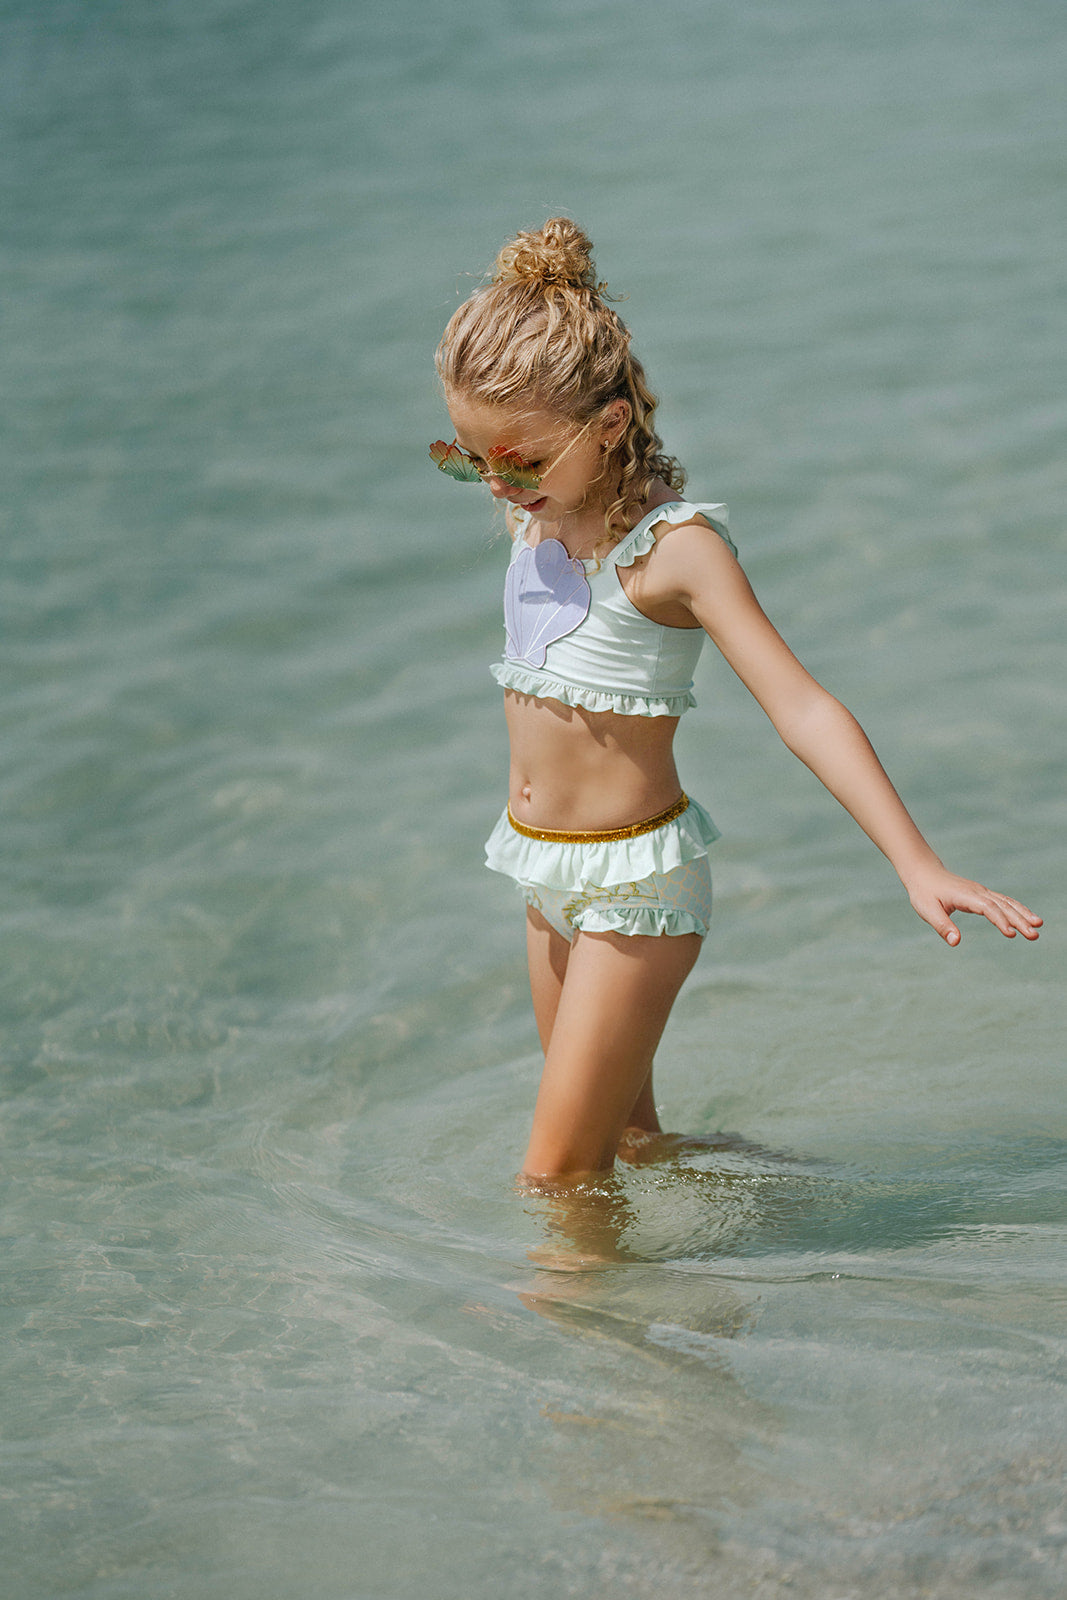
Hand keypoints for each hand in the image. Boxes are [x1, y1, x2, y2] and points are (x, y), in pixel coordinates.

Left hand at [905, 868, 1042, 945]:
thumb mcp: (928, 911)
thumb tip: (956, 942)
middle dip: (1020, 920)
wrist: (924, 873)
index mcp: (966, 896)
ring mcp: (982, 892)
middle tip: (1034, 935)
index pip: (987, 908)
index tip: (1011, 934)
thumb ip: (942, 926)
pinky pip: (1003, 901)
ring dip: (1023, 914)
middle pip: (1003, 906)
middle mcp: (978, 892)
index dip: (1000, 921)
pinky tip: (1027, 918)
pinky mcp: (982, 894)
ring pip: (1007, 902)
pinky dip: (1017, 908)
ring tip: (1038, 926)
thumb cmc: (924, 893)